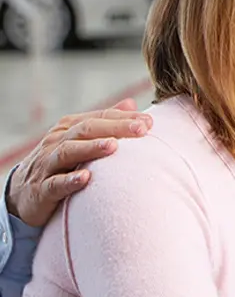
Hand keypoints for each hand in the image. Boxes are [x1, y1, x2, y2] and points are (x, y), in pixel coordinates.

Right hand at [7, 98, 151, 226]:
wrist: (24, 192)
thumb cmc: (61, 163)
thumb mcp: (79, 139)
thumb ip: (104, 121)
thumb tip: (131, 103)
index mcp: (69, 128)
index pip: (99, 117)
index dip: (124, 118)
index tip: (149, 122)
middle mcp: (57, 142)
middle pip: (86, 130)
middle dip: (115, 128)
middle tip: (141, 130)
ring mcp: (47, 164)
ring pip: (68, 152)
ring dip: (91, 148)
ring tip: (113, 146)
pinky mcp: (41, 189)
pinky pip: (55, 184)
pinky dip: (69, 181)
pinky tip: (86, 178)